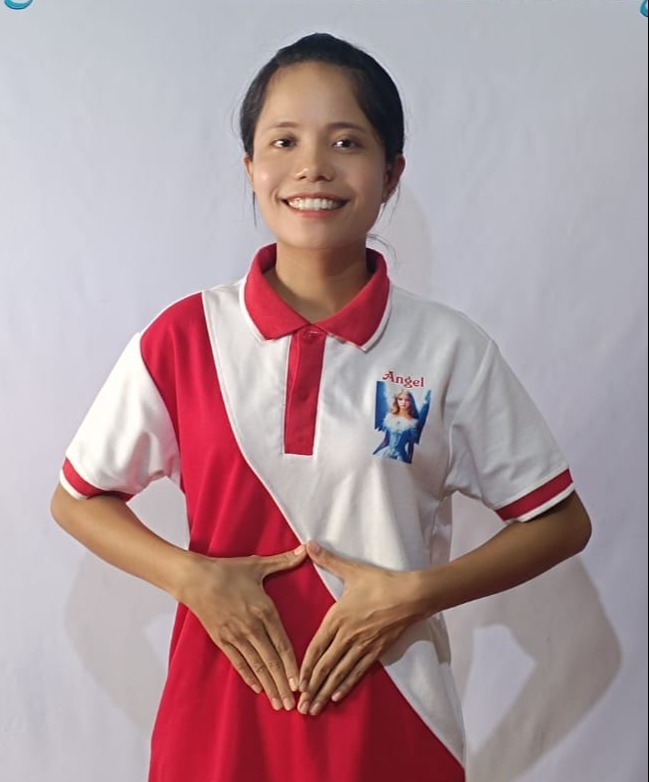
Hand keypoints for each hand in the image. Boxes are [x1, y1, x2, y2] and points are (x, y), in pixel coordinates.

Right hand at [180, 544, 306, 710]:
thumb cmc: (228, 570)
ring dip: (268, 685)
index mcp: (265, 610)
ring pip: (256, 665)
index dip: (292, 665)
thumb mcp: (258, 565)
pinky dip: (249, 676)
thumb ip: (284, 561)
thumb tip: (304, 549)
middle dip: (282, 683)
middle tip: (292, 704)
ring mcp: (236, 635)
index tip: (300, 683)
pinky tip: (257, 688)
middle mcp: (252, 626)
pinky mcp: (222, 639)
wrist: (195, 578)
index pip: (282, 643)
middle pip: (271, 660)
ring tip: (277, 702)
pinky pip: (238, 662)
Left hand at [298, 541, 426, 715]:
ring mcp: (362, 646)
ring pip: (340, 673)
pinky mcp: (377, 651)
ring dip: (325, 692)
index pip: (316, 647)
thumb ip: (328, 560)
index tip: (295, 683)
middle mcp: (347, 636)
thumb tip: (308, 544)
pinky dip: (346, 685)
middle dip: (311, 688)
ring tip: (314, 709)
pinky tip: (338, 696)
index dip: (304, 667)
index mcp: (337, 618)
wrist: (412, 595)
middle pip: (325, 666)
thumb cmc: (380, 582)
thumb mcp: (352, 570)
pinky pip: (358, 672)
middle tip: (300, 707)